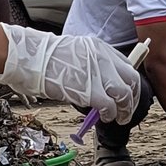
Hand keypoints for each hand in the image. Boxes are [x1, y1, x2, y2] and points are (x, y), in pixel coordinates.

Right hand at [0, 25, 141, 121]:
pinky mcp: (90, 91)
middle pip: (132, 79)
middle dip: (133, 97)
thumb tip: (98, 84)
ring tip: (120, 118)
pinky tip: (105, 117)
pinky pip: (110, 106)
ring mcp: (98, 74)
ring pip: (125, 94)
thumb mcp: (76, 52)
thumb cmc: (45, 57)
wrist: (32, 58)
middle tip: (128, 109)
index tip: (127, 92)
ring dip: (125, 109)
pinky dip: (110, 114)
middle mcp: (104, 58)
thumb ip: (91, 64)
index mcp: (100, 47)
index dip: (129, 82)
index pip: (126, 65)